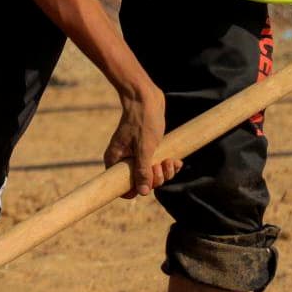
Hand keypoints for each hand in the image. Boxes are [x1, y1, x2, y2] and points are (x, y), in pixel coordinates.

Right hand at [106, 83, 180, 198]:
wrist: (146, 98)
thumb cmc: (142, 120)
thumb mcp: (144, 148)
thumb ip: (142, 171)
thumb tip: (142, 192)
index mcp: (116, 161)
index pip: (122, 186)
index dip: (137, 189)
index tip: (150, 182)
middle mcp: (124, 160)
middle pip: (141, 182)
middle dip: (156, 177)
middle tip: (161, 164)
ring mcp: (137, 155)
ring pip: (152, 174)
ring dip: (165, 172)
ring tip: (170, 161)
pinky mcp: (148, 150)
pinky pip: (158, 166)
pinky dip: (168, 165)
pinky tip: (176, 160)